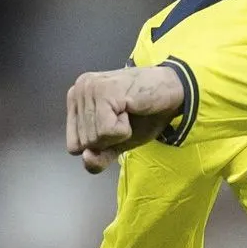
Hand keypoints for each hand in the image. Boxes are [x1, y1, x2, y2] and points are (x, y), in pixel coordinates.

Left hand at [65, 66, 184, 173]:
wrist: (172, 92)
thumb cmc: (145, 115)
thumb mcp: (117, 143)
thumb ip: (99, 158)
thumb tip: (87, 158)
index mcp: (75, 101)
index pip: (74, 147)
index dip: (100, 145)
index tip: (116, 124)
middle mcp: (78, 91)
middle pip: (84, 143)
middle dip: (110, 138)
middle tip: (125, 117)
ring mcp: (89, 89)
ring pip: (95, 138)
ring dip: (118, 132)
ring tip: (128, 112)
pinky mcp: (103, 91)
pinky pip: (107, 131)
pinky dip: (124, 129)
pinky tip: (130, 109)